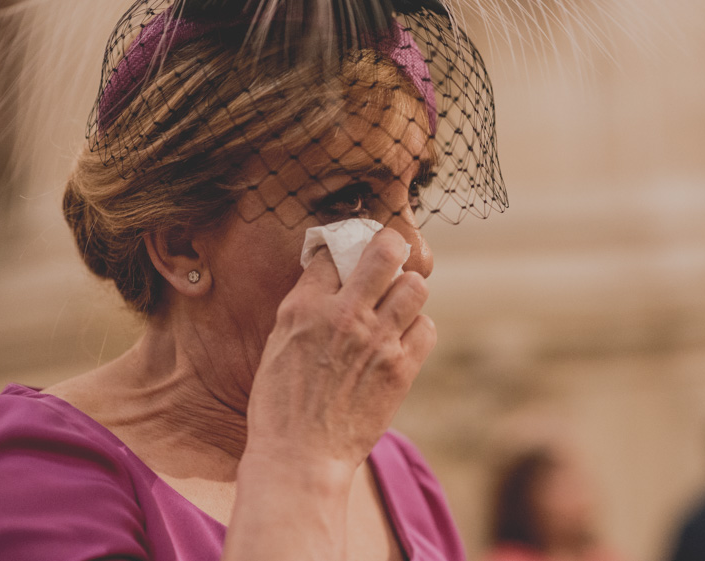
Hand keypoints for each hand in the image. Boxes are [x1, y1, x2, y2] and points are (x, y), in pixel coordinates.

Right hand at [242, 227, 435, 475]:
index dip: (343, 251)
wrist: (300, 458)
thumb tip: (330, 280)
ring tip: (397, 304)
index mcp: (304, 307)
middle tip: (389, 257)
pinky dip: (417, 329)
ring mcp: (377, 340)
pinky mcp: (401, 368)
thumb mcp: (277, 345)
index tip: (348, 259)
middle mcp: (344, 315)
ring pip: (416, 286)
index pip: (334, 253)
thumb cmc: (281, 405)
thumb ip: (305, 309)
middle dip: (390, 247)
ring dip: (408, 291)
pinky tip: (402, 340)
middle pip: (386, 252)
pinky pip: (426, 328)